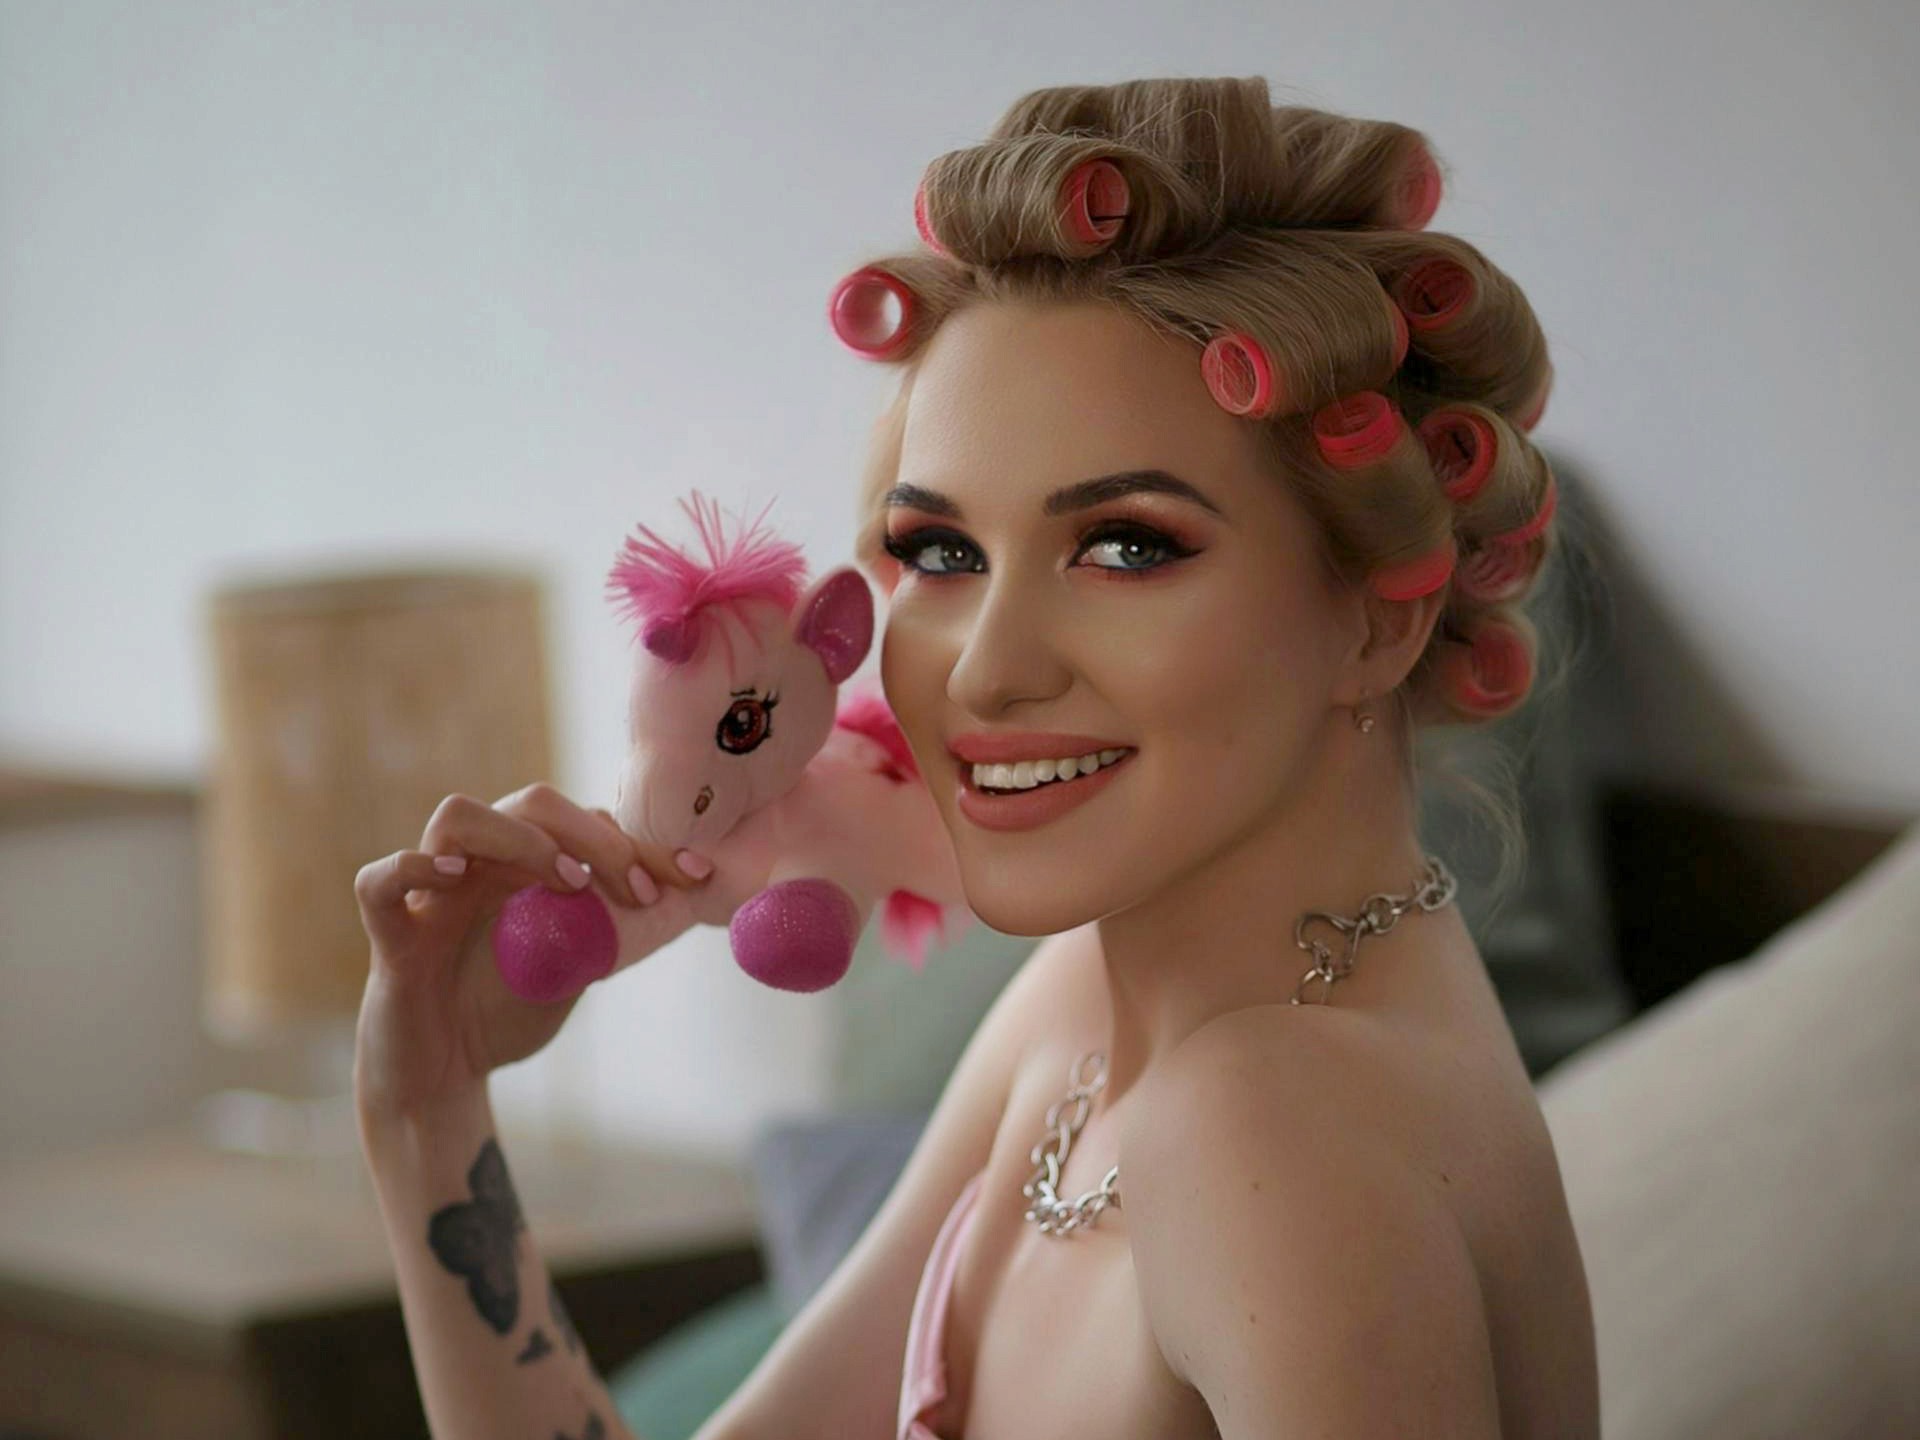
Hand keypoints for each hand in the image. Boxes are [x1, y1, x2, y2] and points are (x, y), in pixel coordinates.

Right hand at [352, 782, 710, 1120]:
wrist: (445, 1078)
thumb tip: (684, 899)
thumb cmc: (506, 1013)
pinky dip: (413, 868)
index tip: (695, 874)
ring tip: (568, 882)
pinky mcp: (391, 938)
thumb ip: (613, 930)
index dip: (644, 841)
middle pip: (529, 802)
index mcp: (527, 866)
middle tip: (638, 889)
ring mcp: (432, 895)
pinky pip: (378, 881)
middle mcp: (481, 865)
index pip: (585, 821)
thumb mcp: (575, 969)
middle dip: (594, 834)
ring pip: (458, 815)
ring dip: (522, 838)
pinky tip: (456, 880)